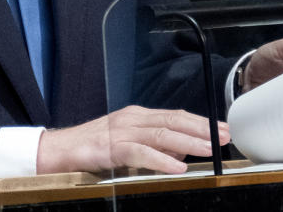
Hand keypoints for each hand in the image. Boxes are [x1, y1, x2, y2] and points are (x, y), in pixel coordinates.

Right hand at [36, 105, 229, 175]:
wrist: (57, 150)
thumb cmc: (91, 149)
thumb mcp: (128, 144)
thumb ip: (153, 145)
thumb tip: (181, 150)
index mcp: (137, 116)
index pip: (175, 115)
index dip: (200, 122)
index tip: (222, 128)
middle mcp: (132, 119)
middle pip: (173, 120)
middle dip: (202, 128)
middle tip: (225, 135)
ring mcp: (121, 131)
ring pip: (162, 133)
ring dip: (189, 141)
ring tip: (209, 148)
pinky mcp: (111, 147)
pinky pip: (140, 152)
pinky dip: (161, 159)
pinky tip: (177, 166)